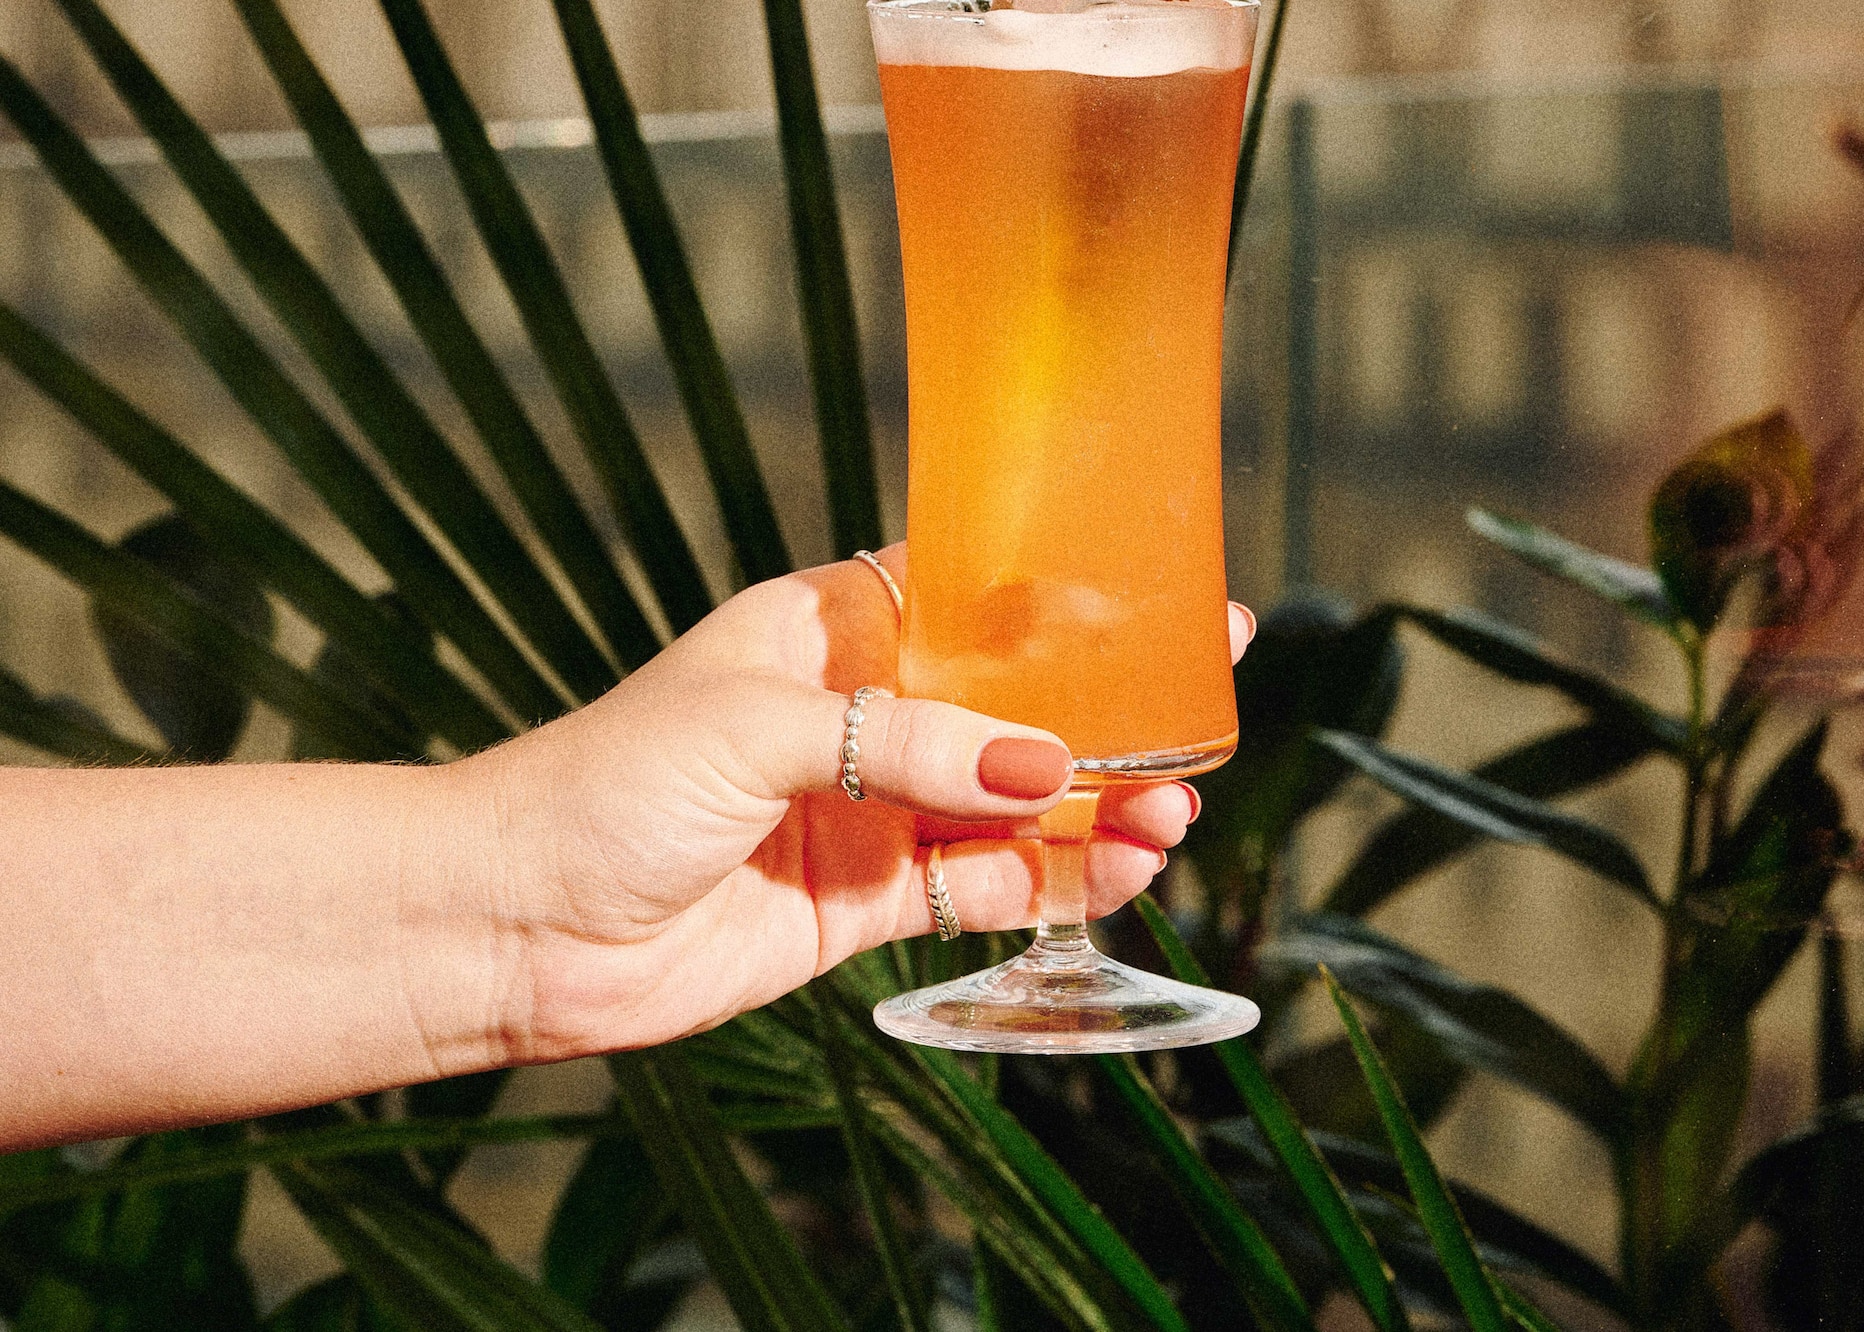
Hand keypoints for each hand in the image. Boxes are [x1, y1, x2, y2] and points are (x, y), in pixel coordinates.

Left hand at [452, 547, 1253, 1066]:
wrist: (516, 924)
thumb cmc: (606, 783)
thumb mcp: (760, 729)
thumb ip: (908, 746)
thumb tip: (1045, 771)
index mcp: (829, 632)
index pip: (973, 597)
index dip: (1069, 599)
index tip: (1164, 597)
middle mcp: (862, 718)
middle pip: (1015, 706)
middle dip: (1108, 715)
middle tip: (1207, 716)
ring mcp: (870, 812)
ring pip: (1014, 805)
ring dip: (1096, 809)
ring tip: (1171, 813)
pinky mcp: (867, 902)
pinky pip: (984, 888)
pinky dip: (1051, 884)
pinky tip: (1109, 872)